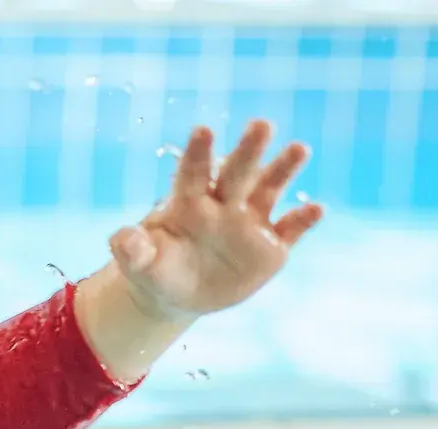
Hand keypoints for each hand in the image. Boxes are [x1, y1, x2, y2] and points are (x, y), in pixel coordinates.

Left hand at [112, 120, 323, 322]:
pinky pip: (290, 230)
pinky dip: (303, 221)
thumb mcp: (140, 265)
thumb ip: (132, 250)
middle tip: (261, 124)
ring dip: (283, 170)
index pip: (193, 173)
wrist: (179, 294)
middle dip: (249, 150)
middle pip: (237, 172)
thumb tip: (120, 238)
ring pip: (269, 189)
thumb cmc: (156, 270)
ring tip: (299, 149)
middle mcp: (223, 204)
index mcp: (189, 203)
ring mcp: (250, 222)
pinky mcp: (270, 246)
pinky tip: (317, 209)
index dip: (198, 154)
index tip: (202, 130)